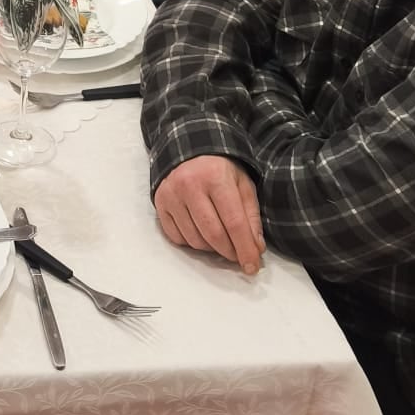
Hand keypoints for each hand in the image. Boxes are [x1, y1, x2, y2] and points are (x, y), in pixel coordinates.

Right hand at [153, 155, 264, 274]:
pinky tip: (200, 232)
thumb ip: (251, 216)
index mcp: (215, 177)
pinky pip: (177, 237)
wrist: (189, 147)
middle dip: (229, 252)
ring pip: (194, 240)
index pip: (234, 222)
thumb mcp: (243, 184)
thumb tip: (255, 249)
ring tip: (220, 239)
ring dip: (211, 248)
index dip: (245, 249)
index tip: (252, 267)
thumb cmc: (220, 169)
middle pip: (213, 235)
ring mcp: (171, 194)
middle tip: (238, 256)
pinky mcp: (159, 203)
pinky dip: (191, 242)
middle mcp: (189, 185)